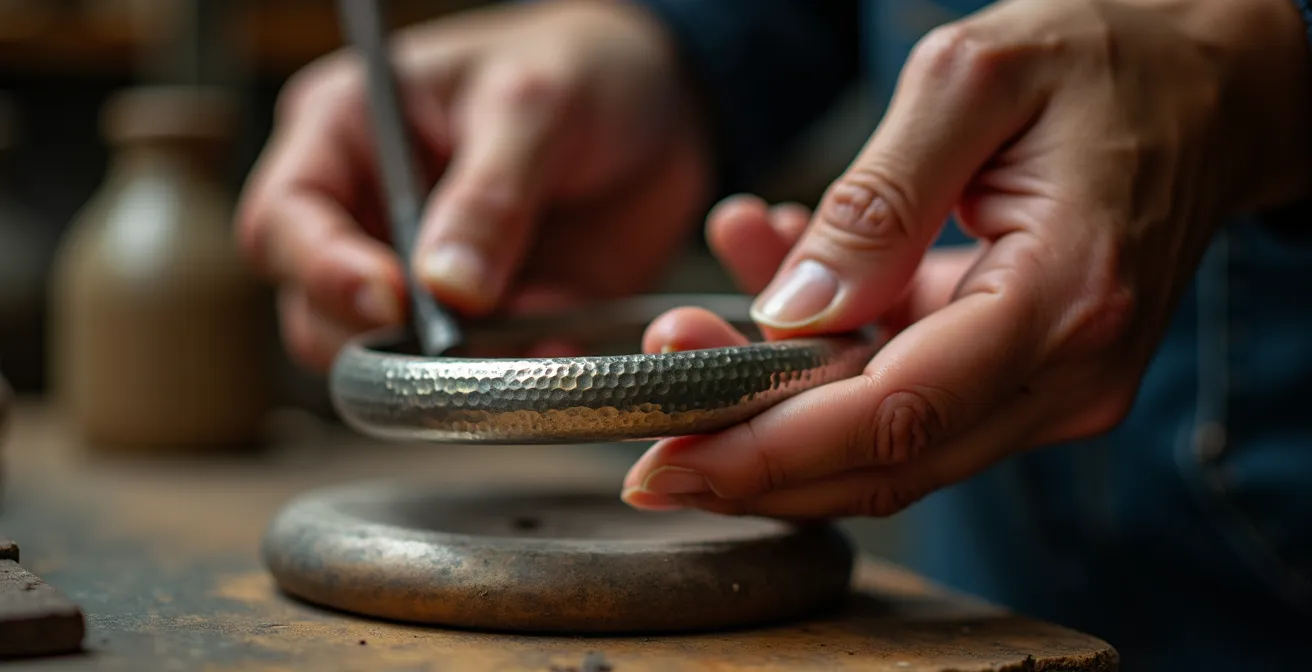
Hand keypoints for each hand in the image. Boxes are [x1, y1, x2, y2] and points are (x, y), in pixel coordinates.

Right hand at [236, 0, 710, 369]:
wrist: (668, 109)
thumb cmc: (580, 68)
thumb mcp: (536, 105)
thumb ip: (490, 194)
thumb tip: (446, 289)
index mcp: (348, 138)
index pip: (285, 221)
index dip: (323, 269)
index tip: (390, 298)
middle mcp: (371, 218)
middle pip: (318, 313)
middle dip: (382, 339)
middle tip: (458, 333)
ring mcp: (427, 281)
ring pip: (392, 363)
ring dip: (453, 368)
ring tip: (529, 320)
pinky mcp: (492, 324)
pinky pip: (485, 377)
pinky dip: (518, 372)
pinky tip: (561, 339)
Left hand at [622, 0, 1311, 517]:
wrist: (1205, 84)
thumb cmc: (1103, 60)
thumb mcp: (973, 81)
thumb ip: (880, 198)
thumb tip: (795, 310)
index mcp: (1061, 297)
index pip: (894, 415)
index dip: (769, 453)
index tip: (667, 465)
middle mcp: (1064, 370)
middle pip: (884, 461)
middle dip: (753, 457)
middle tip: (649, 436)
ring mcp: (1049, 384)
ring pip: (885, 444)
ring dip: (775, 407)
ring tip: (687, 335)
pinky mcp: (1024, 373)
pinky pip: (904, 393)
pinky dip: (823, 361)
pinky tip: (770, 281)